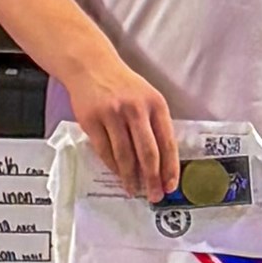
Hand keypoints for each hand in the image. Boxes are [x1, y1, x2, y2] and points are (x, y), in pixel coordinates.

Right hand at [69, 57, 179, 200]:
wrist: (91, 66)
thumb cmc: (123, 86)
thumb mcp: (147, 97)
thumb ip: (155, 125)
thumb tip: (162, 164)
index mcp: (155, 104)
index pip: (167, 142)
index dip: (170, 168)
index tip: (170, 186)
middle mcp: (136, 109)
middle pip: (148, 153)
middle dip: (152, 179)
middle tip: (153, 196)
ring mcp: (112, 114)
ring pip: (125, 156)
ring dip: (130, 177)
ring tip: (133, 189)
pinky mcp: (91, 120)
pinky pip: (105, 151)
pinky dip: (113, 166)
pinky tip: (118, 174)